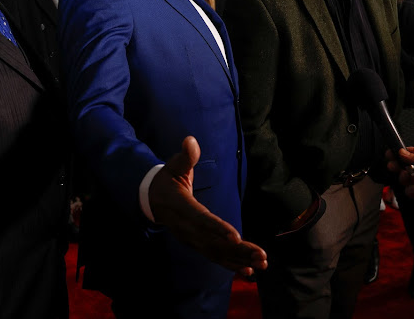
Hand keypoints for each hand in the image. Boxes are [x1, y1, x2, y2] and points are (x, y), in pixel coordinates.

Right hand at [149, 136, 267, 274]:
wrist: (152, 200)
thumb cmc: (167, 179)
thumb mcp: (174, 165)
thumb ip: (185, 156)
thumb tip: (190, 140)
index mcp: (182, 207)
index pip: (201, 219)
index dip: (218, 228)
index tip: (236, 237)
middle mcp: (186, 227)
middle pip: (213, 242)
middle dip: (238, 251)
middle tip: (261, 256)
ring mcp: (190, 238)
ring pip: (216, 253)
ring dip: (240, 260)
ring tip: (261, 264)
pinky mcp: (196, 244)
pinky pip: (214, 257)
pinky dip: (231, 265)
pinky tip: (249, 273)